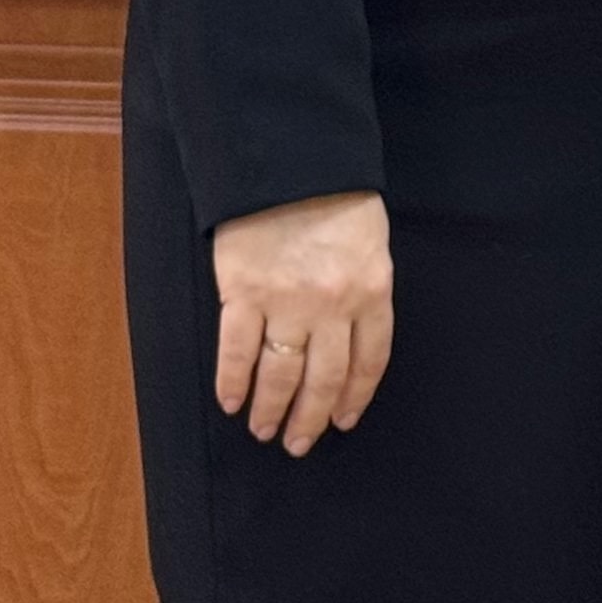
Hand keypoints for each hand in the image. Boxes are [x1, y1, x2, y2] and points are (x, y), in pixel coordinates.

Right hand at [212, 190, 393, 457]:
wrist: (290, 158)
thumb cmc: (334, 194)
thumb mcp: (369, 241)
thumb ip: (362, 289)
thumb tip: (347, 338)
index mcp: (372, 291)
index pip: (368, 361)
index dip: (354, 397)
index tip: (342, 421)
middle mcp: (333, 306)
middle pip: (324, 379)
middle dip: (310, 419)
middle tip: (298, 444)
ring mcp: (288, 302)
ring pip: (281, 374)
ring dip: (271, 409)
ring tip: (262, 430)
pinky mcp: (244, 292)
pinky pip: (238, 350)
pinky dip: (232, 381)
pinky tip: (230, 401)